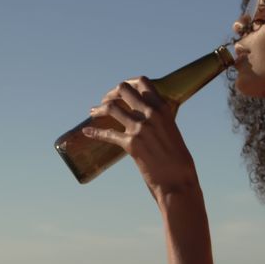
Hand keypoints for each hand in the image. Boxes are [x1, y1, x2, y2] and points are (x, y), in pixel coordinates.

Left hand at [83, 77, 197, 199]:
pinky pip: (107, 134)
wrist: (177, 181)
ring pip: (112, 108)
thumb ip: (159, 120)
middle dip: (111, 93)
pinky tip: (86, 132)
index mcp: (163, 108)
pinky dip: (94, 132)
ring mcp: (139, 128)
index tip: (121, 91)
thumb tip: (147, 118)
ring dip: (99, 109)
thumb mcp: (172, 131)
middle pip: (123, 90)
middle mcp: (150, 114)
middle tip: (106, 101)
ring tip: (93, 112)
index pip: (143, 82)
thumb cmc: (178, 160)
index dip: (128, 83)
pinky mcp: (130, 144)